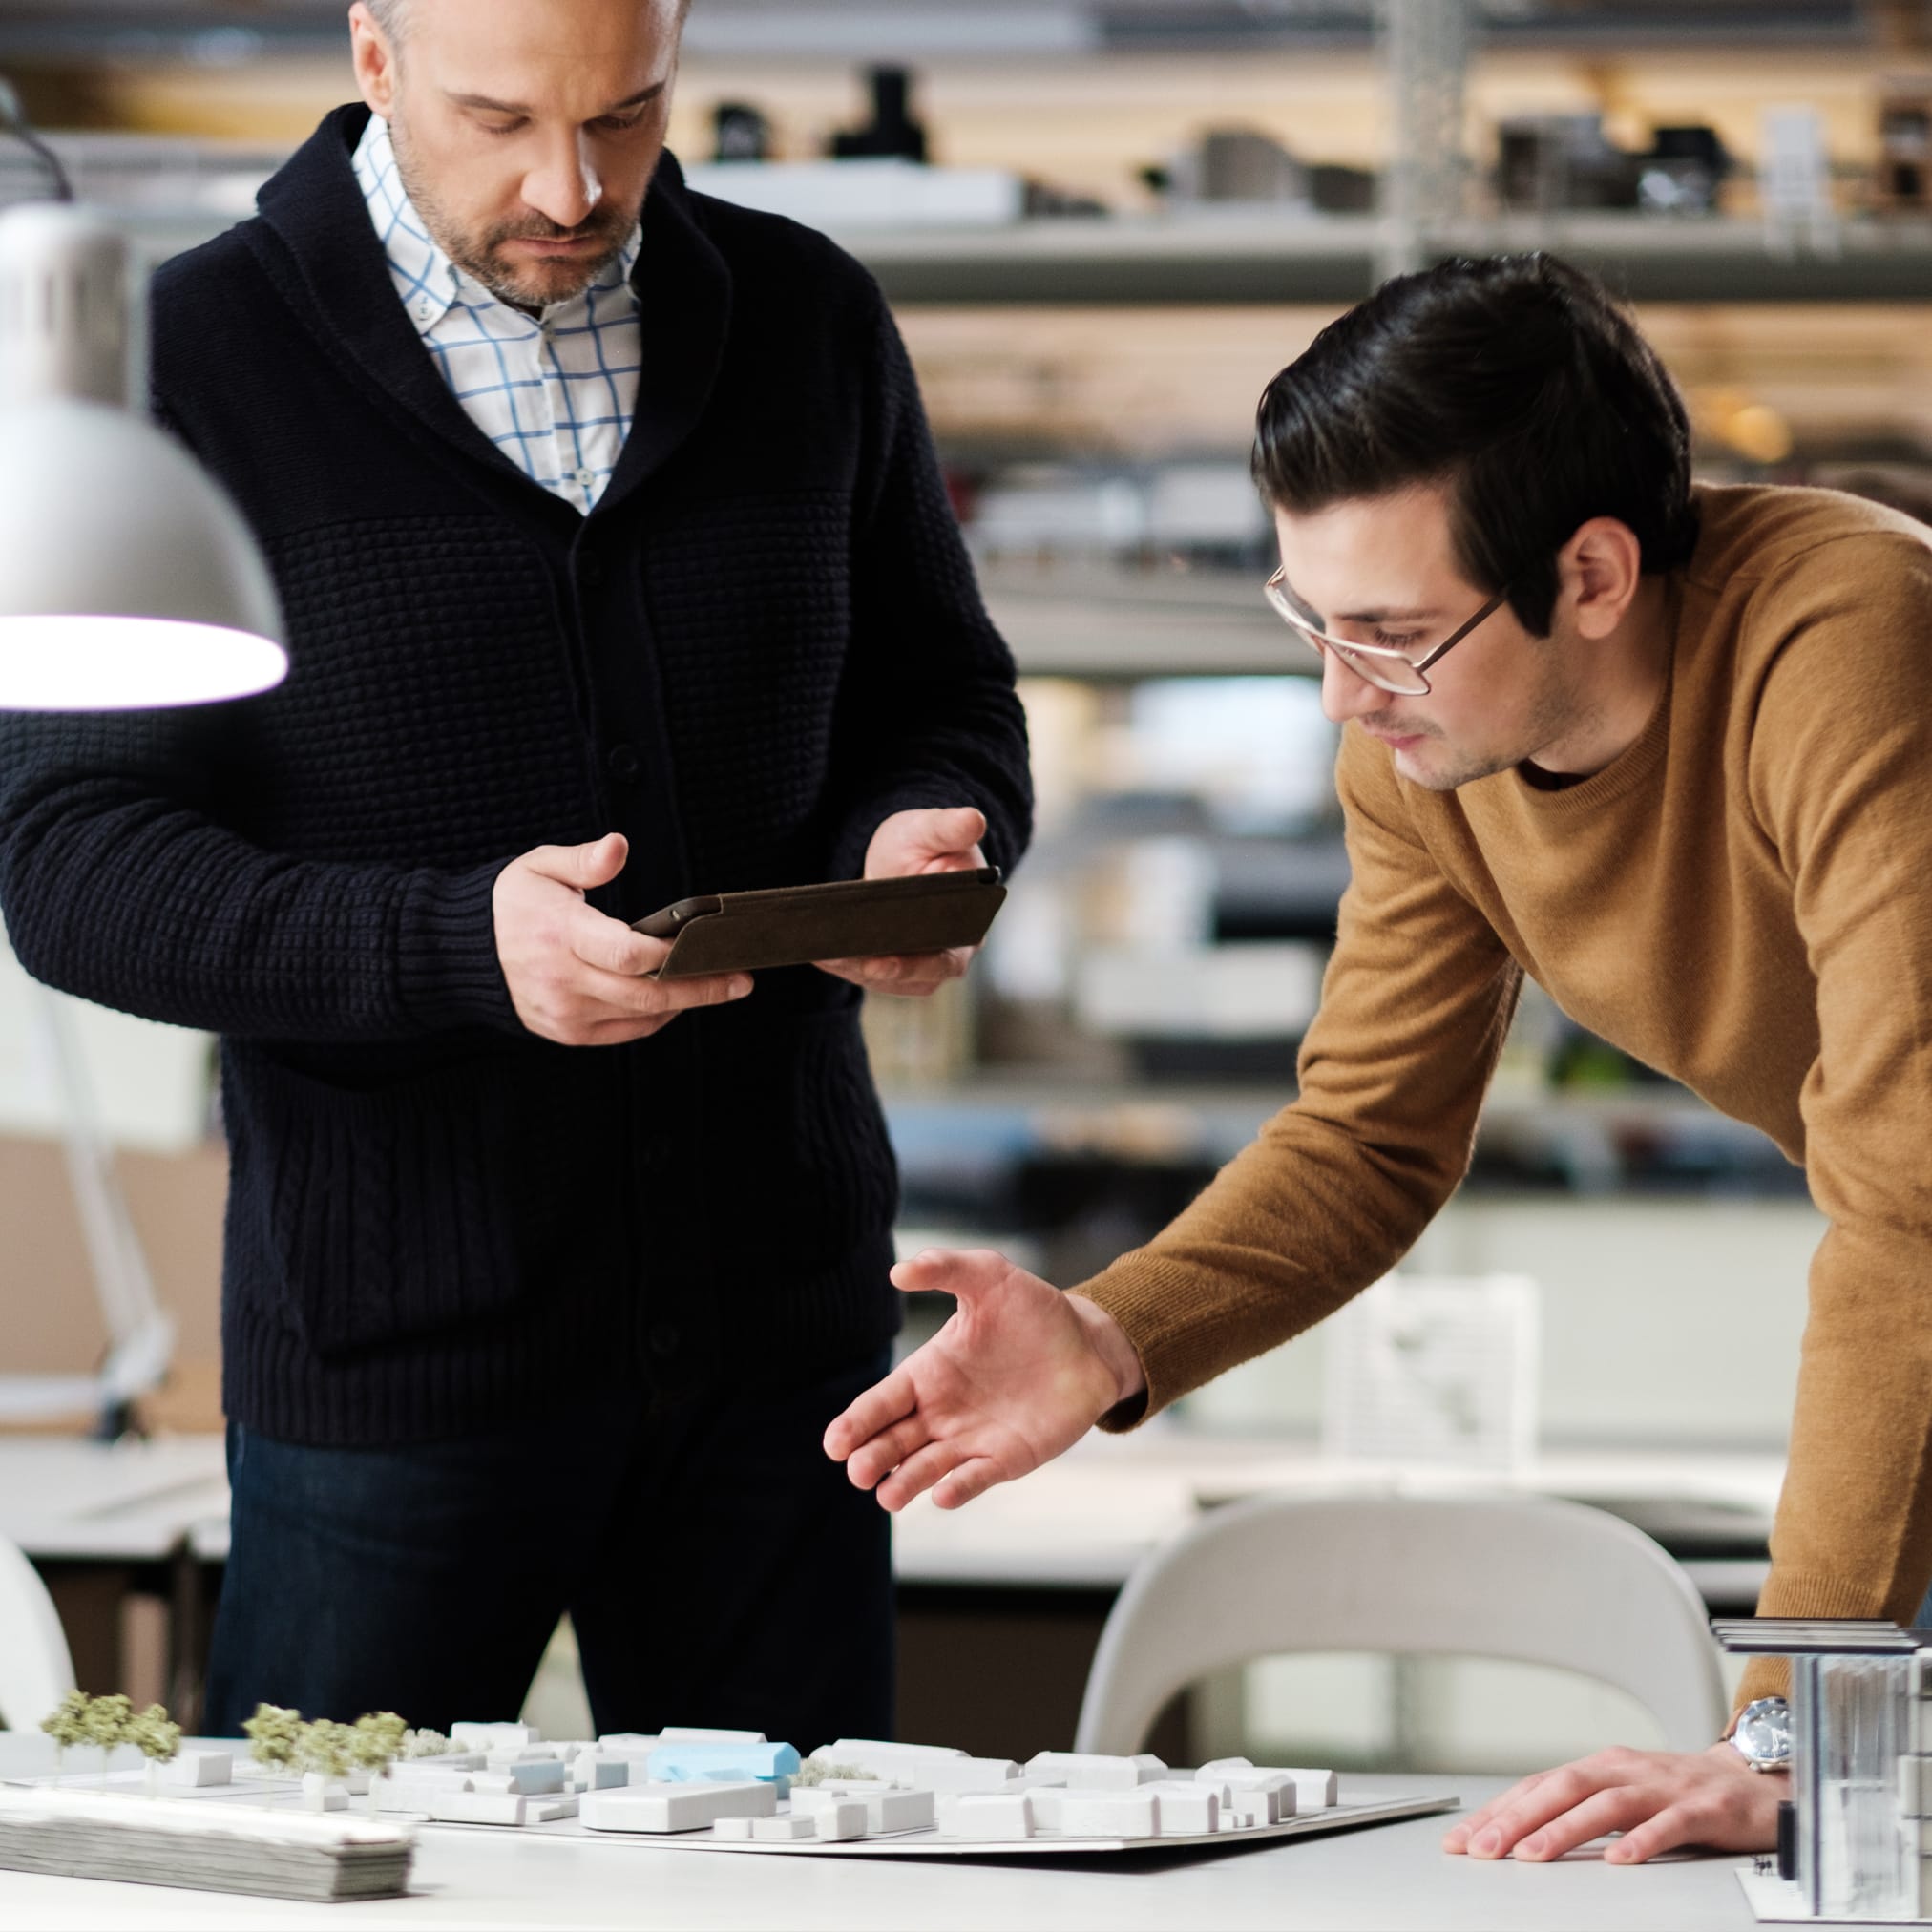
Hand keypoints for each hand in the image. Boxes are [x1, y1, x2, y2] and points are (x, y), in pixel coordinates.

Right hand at [493, 833, 752, 1045]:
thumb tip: (618, 845)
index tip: (709, 946)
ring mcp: (564, 1012)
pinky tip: (676, 998)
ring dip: (684, 1003)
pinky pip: (625, 1030)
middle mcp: (563, 979)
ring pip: (641, 1017)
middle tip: (741, 980)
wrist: (462, 952)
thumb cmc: (511, 904)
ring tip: (719, 985)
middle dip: (702, 988)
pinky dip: (655, 1016)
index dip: (672, 955)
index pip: (627, 954)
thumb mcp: (540, 866)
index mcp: (561, 934)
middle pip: (646, 993)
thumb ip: (585, 860)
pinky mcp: (566, 1032)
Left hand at [815, 806, 988, 997]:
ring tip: (821, 953)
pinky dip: (844, 965)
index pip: (946, 959)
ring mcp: (922, 964)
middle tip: (838, 959)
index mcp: (969, 925)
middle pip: (913, 977)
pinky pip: (869, 972)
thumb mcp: (932, 829)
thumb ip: (950, 827)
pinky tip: (819, 953)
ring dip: (853, 969)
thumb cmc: (923, 840)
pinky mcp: (896, 966)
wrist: (902, 852)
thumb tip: (974, 820)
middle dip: (874, 971)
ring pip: (887, 979)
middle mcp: (951, 953)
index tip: (880, 963)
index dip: (914, 966)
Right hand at [822, 1248, 1145, 1510]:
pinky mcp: (1005, 1459)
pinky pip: (976, 1478)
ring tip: (888, 1495)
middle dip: (873, 1458)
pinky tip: (943, 1494)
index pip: (882, 1402)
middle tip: (858, 1471)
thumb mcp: (989, 1276)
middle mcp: (941, 1412)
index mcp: (928, 1373)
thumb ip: (945, 1268)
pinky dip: (958, 1488)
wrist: (1089, 1343)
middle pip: (895, 1442)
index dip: (857, 1423)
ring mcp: (971, 1439)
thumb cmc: (1033, 1309)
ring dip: (906, 1482)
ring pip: (927, 1468)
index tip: (834, 1444)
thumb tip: (898, 1271)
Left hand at [1442, 1744, 1784, 1865]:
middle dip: (1515, 1820)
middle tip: (1480, 1850)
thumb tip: (1521, 1835)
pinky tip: (1621, 1860)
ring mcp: (1663, 1787)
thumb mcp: (1624, 1797)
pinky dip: (1642, 1840)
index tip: (1460, 1841)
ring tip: (1531, 1856)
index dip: (1497, 1812)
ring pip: (1605, 1804)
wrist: (1756, 1782)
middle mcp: (1624, 1769)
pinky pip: (1669, 1824)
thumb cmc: (1680, 1794)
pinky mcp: (1703, 1808)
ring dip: (1564, 1829)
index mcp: (1600, 1767)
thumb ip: (1580, 1812)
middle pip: (1560, 1789)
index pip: (1537, 1787)